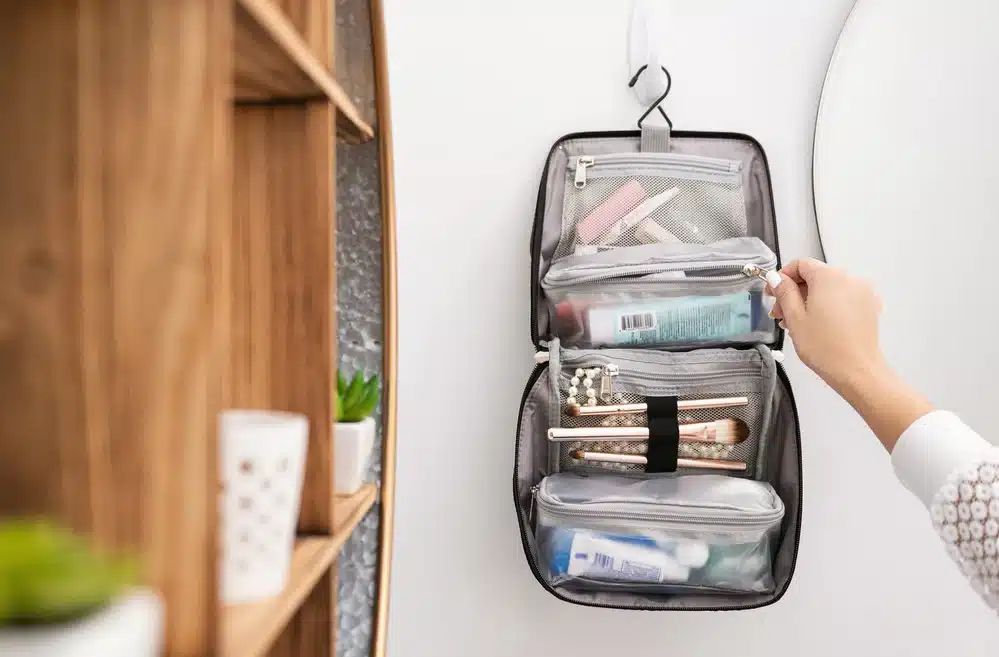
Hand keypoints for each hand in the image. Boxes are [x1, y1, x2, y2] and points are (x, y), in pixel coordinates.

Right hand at [767, 258, 932, 449]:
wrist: (857, 371)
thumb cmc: (824, 347)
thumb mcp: (795, 318)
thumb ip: (784, 292)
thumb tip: (776, 277)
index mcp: (829, 277)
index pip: (801, 264)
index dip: (783, 277)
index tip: (772, 293)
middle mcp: (849, 278)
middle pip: (815, 277)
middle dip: (795, 292)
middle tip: (780, 315)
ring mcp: (863, 292)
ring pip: (829, 289)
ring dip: (810, 301)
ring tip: (798, 324)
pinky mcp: (869, 306)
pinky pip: (843, 298)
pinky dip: (828, 306)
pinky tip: (818, 326)